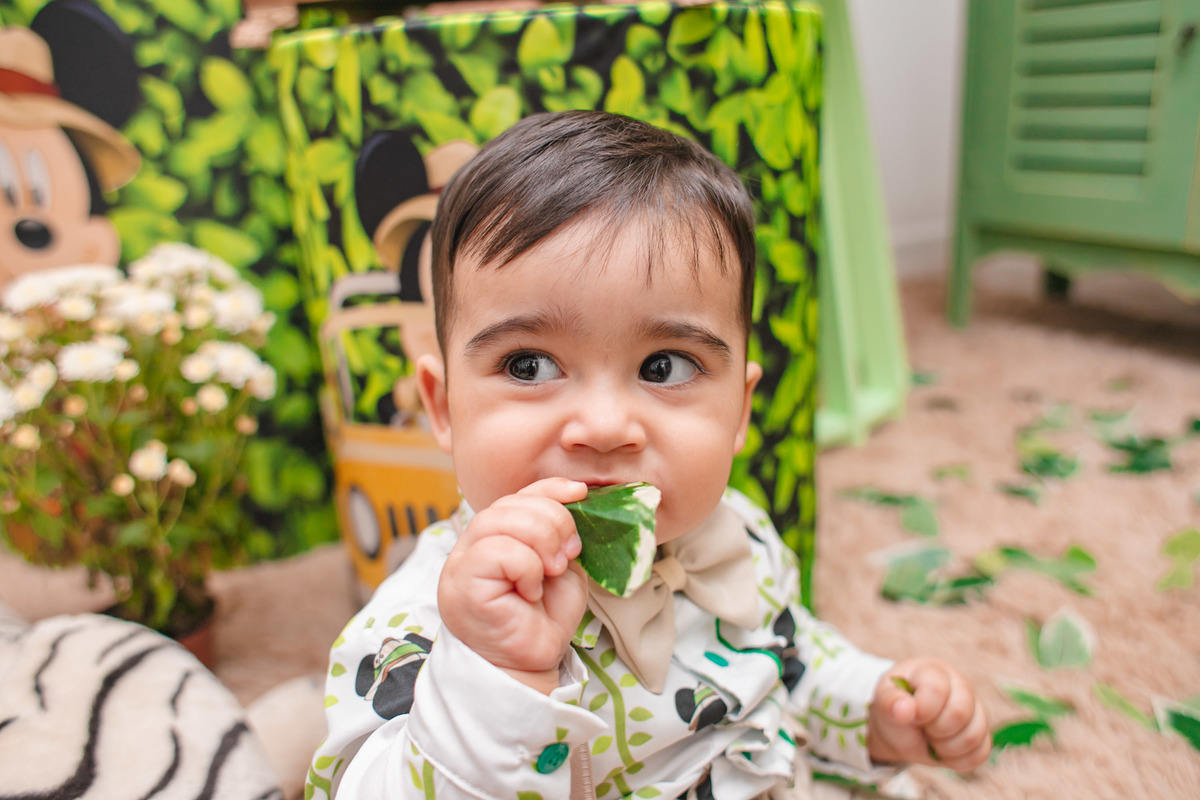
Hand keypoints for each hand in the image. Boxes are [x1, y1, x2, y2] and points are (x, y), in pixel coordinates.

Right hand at [438, 478, 588, 693]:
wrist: (529, 665)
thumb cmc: (542, 619)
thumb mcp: (560, 565)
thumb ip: (558, 533)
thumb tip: (574, 496)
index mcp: (494, 536)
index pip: (516, 496)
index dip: (548, 489)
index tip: (580, 493)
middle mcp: (472, 544)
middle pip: (511, 503)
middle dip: (553, 520)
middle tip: (567, 555)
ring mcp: (462, 561)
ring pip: (502, 519)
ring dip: (542, 541)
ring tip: (552, 571)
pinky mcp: (461, 580)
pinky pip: (499, 551)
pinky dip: (527, 568)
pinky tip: (529, 591)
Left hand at [867, 658, 990, 770]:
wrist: (902, 728)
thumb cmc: (895, 708)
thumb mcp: (884, 702)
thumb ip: (890, 702)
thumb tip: (903, 710)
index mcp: (934, 671)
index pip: (937, 689)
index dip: (923, 709)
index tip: (910, 715)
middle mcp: (960, 685)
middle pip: (960, 713)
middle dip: (935, 729)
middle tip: (922, 727)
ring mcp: (976, 709)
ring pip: (974, 735)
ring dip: (945, 747)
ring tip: (931, 738)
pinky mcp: (982, 732)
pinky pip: (981, 753)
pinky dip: (957, 760)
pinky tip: (942, 751)